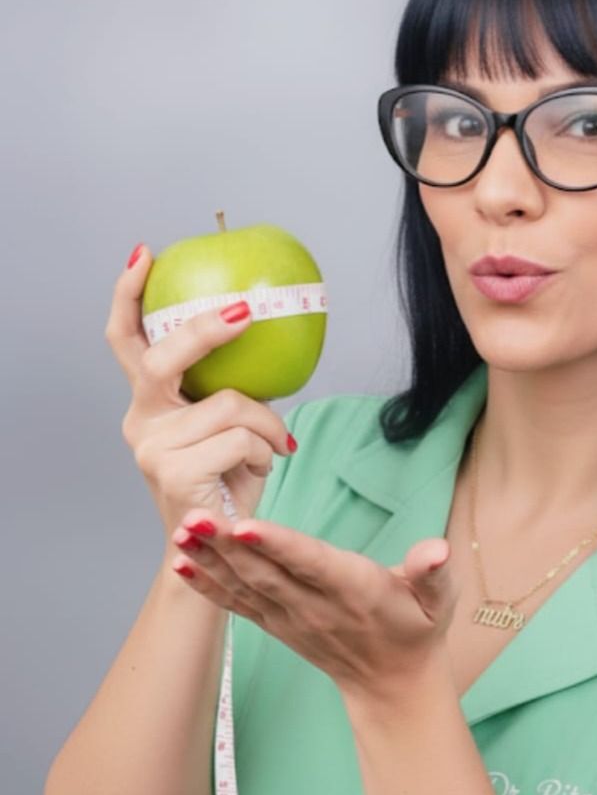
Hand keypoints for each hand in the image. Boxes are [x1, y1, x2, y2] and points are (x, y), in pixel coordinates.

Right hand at [105, 244, 295, 543]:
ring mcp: (152, 448)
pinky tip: (263, 466)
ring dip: (268, 423)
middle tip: (244, 312)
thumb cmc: (230, 478)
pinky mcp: (173, 472)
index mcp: (150, 403)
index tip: (145, 254)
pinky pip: (241, 437)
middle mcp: (140, 421)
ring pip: (229, 403)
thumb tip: (263, 329)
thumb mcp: (230, 423)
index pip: (125, 340)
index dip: (129, 296)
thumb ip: (230, 385)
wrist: (224, 541)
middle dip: (204, 330)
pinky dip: (267, 448)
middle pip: (162, 358)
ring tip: (273, 445)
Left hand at [168, 509, 459, 701]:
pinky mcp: (277, 626)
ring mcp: (292, 619)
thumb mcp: (438, 600)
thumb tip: (437, 550)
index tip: (246, 527)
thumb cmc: (417, 629)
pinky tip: (181, 567)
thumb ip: (433, 572)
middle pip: (266, 572)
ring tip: (179, 533)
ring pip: (246, 586)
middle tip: (194, 516)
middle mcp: (316, 606)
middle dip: (228, 545)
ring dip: (210, 561)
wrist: (393, 684)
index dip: (279, 545)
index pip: (311, 564)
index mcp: (355, 590)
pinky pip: (238, 605)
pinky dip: (209, 587)